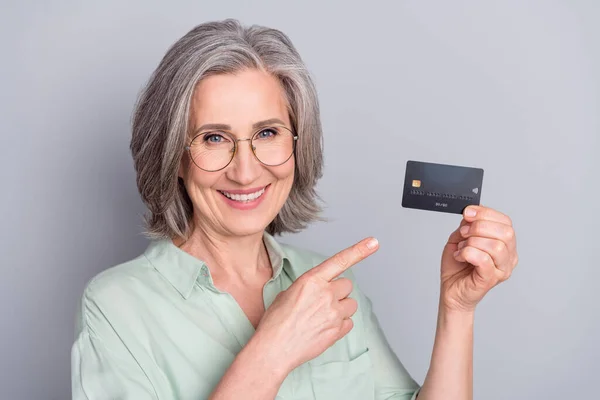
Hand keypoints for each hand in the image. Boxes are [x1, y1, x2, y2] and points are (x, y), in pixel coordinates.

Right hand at [253, 237, 378, 372]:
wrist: (274, 348)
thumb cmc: (275, 322)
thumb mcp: (287, 294)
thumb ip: (308, 287)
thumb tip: (317, 291)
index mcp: (311, 280)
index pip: (340, 261)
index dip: (359, 250)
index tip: (373, 242)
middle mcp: (325, 294)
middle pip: (347, 285)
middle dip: (338, 291)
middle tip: (322, 302)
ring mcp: (333, 313)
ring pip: (351, 304)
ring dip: (341, 308)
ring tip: (322, 317)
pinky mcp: (337, 330)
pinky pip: (349, 323)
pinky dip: (340, 325)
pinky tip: (323, 328)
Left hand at [440, 205, 518, 312]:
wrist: (451, 290)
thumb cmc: (458, 267)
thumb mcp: (460, 238)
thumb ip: (468, 225)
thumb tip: (471, 214)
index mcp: (505, 244)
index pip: (505, 222)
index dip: (486, 213)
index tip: (468, 213)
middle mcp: (508, 257)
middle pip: (506, 232)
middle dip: (480, 227)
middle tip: (463, 233)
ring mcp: (501, 270)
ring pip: (496, 246)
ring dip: (472, 242)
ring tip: (461, 248)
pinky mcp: (490, 279)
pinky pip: (484, 260)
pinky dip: (467, 253)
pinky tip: (460, 256)